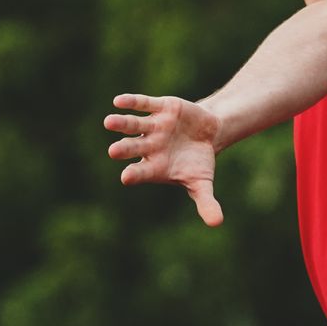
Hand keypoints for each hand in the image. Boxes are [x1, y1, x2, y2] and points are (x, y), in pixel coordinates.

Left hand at [104, 93, 223, 226]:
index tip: (127, 177)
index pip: (140, 172)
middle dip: (124, 148)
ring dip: (122, 123)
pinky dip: (133, 102)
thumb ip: (205, 202)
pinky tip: (118, 101)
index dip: (134, 174)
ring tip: (108, 122)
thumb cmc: (198, 163)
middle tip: (113, 151)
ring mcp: (154, 127)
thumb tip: (218, 224)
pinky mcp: (161, 108)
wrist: (207, 133)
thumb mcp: (202, 182)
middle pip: (133, 147)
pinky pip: (144, 104)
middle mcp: (149, 146)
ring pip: (134, 125)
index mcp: (154, 166)